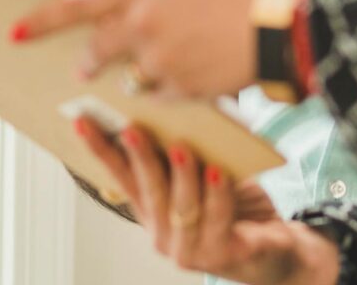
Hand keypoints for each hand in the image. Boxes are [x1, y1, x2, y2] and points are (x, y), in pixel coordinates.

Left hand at [10, 0, 302, 97]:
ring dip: (145, 71)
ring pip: (132, 76)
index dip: (42, 20)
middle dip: (90, 62)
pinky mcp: (179, 90)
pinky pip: (161, 95)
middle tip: (88, 67)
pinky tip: (201, 69)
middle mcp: (142, 24)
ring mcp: (159, 61)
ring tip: (184, 53)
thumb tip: (119, 9)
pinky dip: (172, 87)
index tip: (13, 32)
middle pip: (96, 52)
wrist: (281, 20)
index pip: (77, 5)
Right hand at [75, 117, 339, 284]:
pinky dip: (218, 195)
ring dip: (182, 175)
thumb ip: (184, 148)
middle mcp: (163, 232)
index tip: (81, 121)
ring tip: (183, 147)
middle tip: (132, 128)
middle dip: (140, 157)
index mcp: (153, 208)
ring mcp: (190, 249)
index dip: (100, 150)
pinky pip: (217, 220)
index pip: (120, 176)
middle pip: (147, 190)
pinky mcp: (221, 256)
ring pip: (181, 206)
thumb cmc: (233, 202)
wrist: (274, 246)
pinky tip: (219, 172)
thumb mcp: (204, 169)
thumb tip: (172, 100)